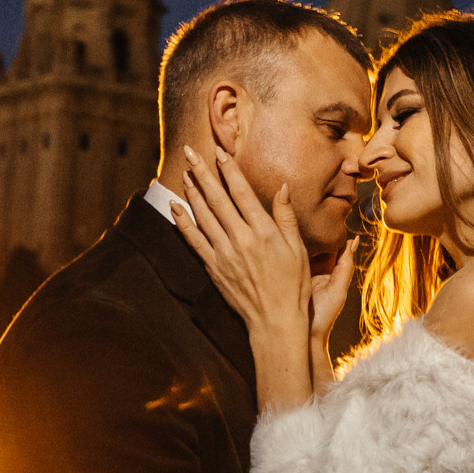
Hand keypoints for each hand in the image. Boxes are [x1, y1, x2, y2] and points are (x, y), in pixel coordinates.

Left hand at [168, 145, 355, 408]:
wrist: (275, 321)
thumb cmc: (293, 286)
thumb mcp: (298, 249)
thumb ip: (286, 217)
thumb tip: (282, 188)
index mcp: (263, 232)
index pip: (242, 193)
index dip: (229, 170)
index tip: (220, 151)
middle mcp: (240, 239)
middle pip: (217, 198)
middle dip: (203, 172)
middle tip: (190, 151)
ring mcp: (224, 254)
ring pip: (202, 215)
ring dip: (191, 191)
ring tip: (184, 171)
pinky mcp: (213, 268)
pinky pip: (193, 240)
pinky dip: (183, 222)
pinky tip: (175, 207)